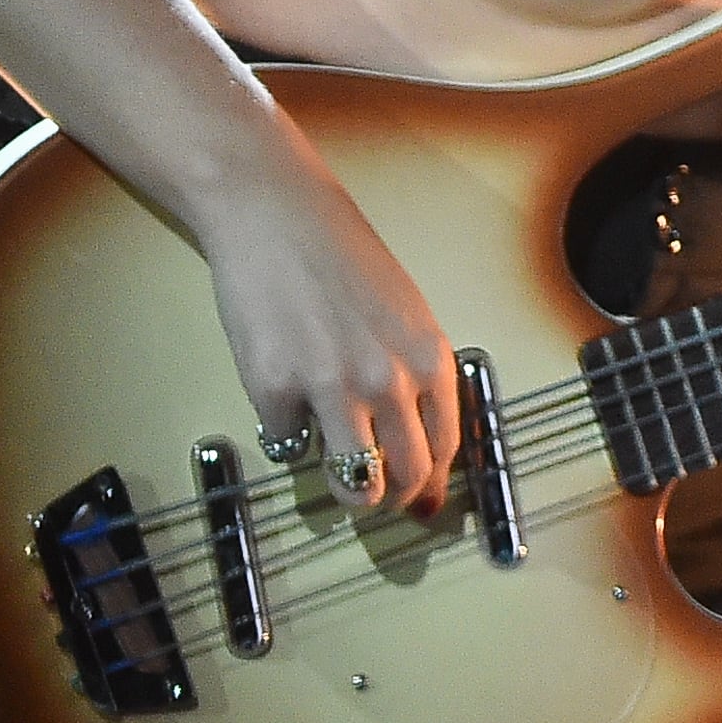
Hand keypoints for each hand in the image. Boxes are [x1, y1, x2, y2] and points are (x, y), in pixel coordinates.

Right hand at [202, 153, 462, 516]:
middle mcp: (389, 380)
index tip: (423, 504)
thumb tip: (420, 447)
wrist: (278, 218)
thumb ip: (417, 376)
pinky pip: (287, 445)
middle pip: (407, 478)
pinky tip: (283, 405)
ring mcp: (332, 389)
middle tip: (376, 497)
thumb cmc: (344, 260)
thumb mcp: (405, 314)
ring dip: (348, 494)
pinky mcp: (276, 391)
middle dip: (394, 500)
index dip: (433, 486)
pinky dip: (285, 436)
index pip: (446, 449)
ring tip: (335, 472)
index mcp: (429, 358)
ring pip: (355, 485)